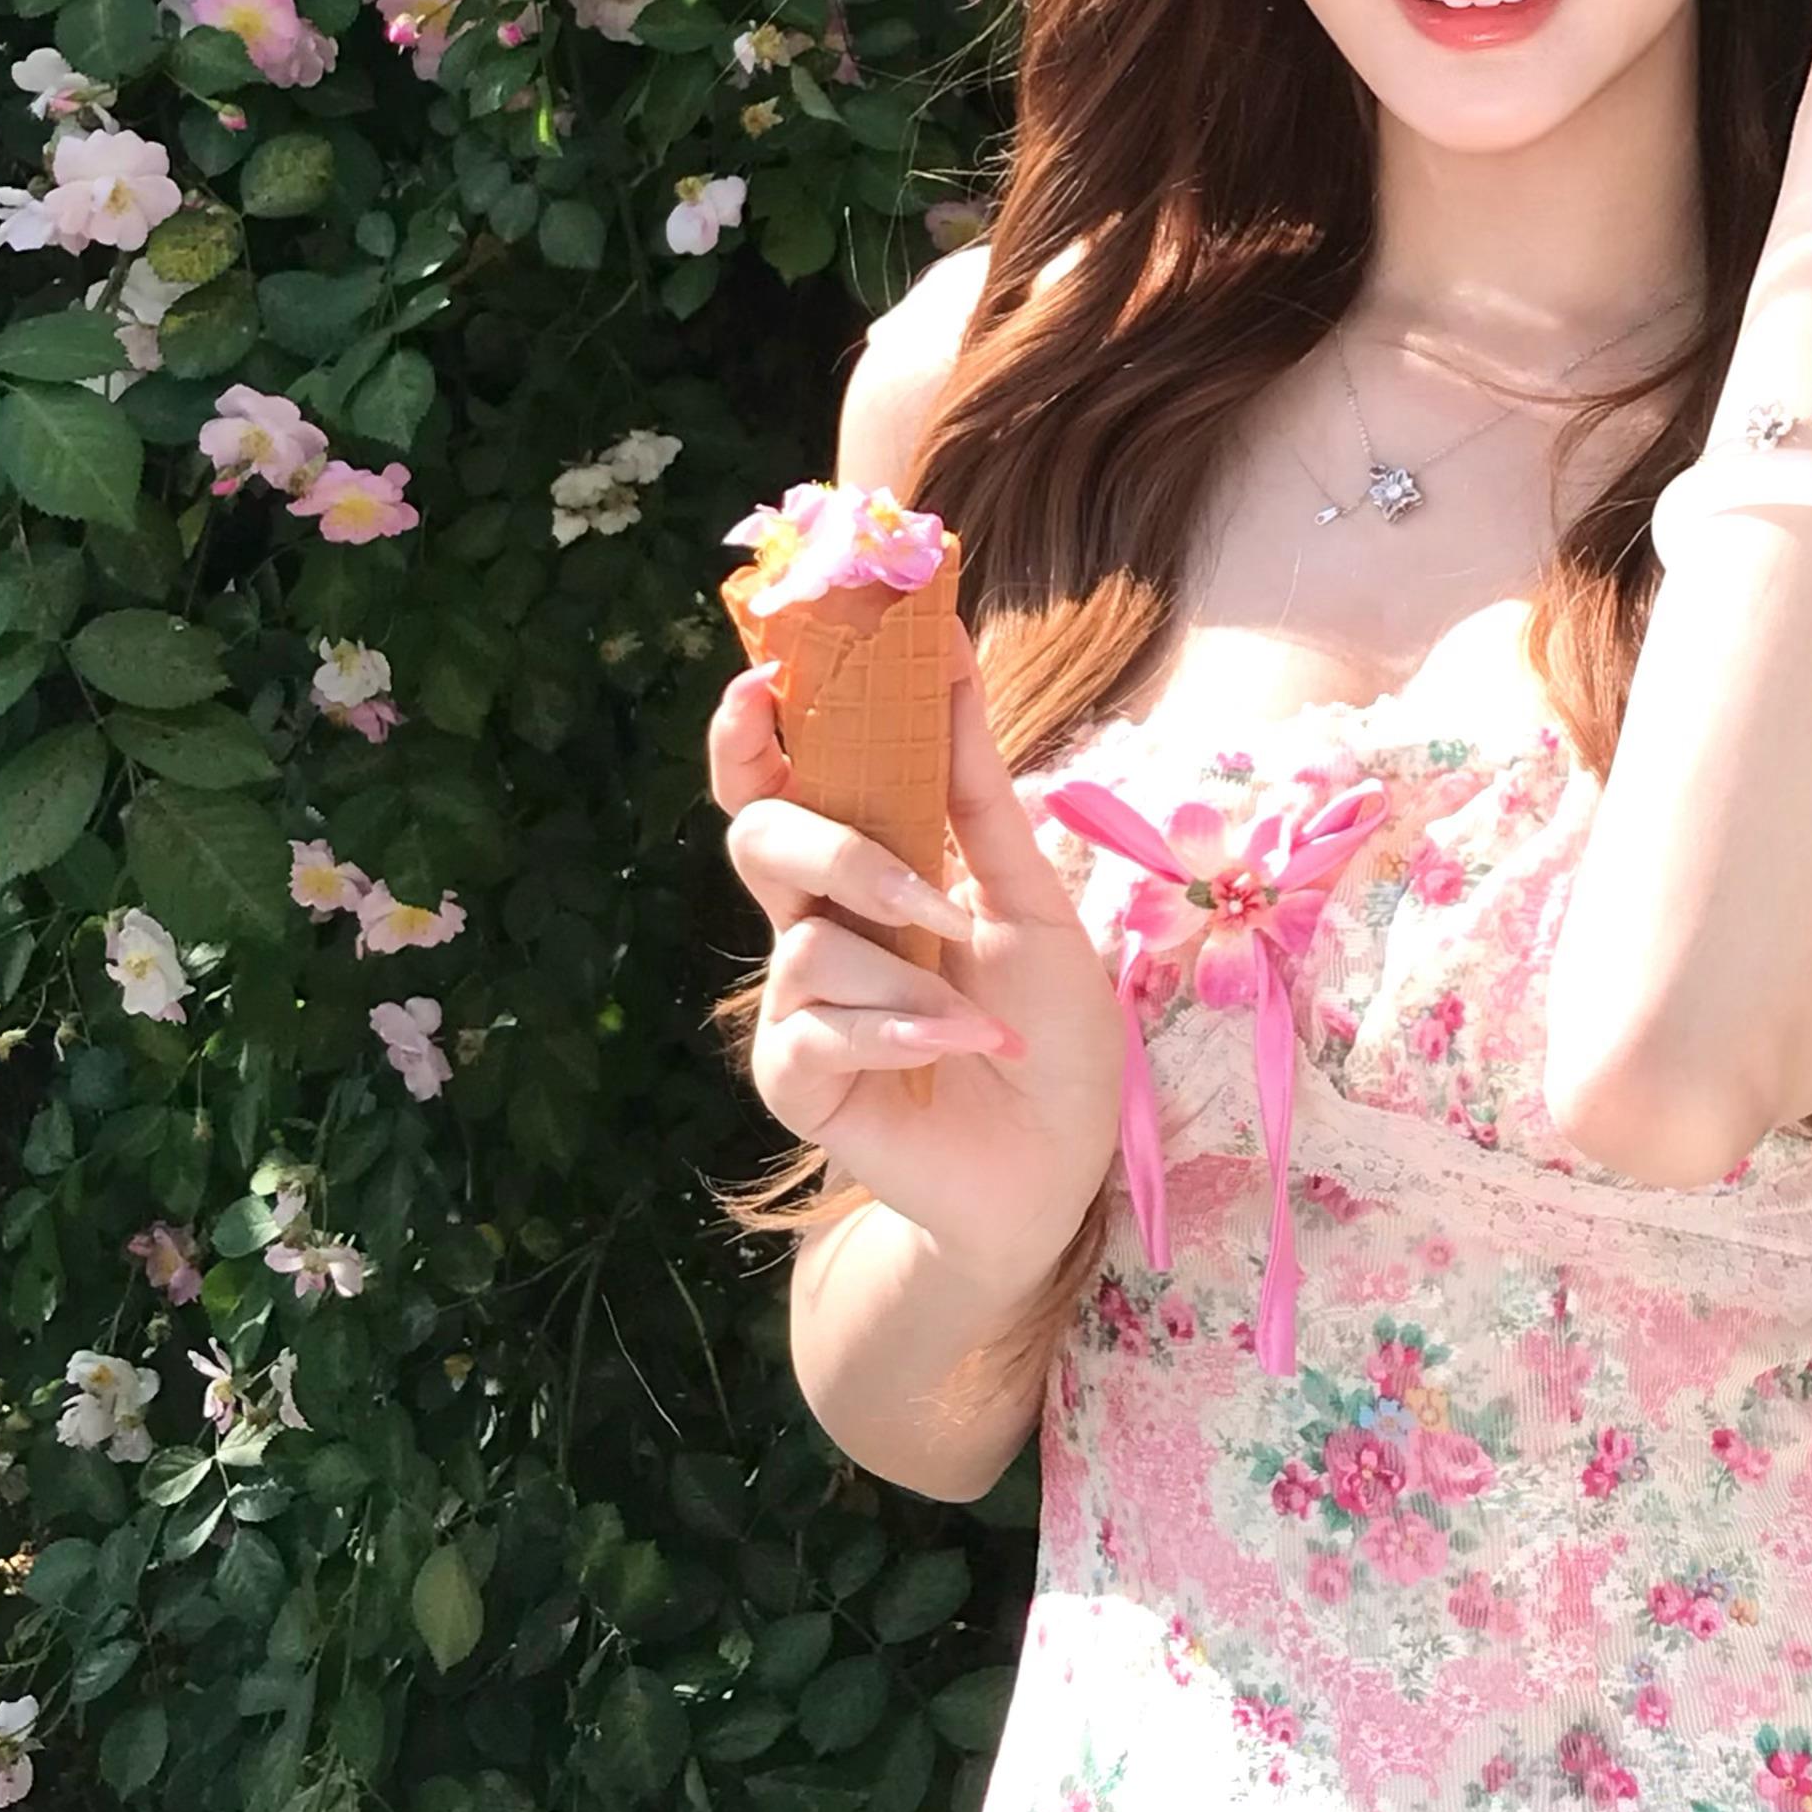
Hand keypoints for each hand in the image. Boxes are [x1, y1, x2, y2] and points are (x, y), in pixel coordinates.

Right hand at [710, 624, 1127, 1289]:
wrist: (1057, 1158)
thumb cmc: (1046, 1024)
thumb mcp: (1029, 895)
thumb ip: (975, 788)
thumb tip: (951, 652)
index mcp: (865, 866)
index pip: (783, 782)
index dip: (753, 732)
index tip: (760, 679)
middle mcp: (816, 924)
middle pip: (761, 840)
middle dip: (831, 847)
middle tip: (912, 883)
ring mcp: (798, 1004)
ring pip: (810, 943)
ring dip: (911, 977)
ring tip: (982, 1023)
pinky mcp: (797, 1079)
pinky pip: (819, 1028)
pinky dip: (901, 1033)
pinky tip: (959, 1048)